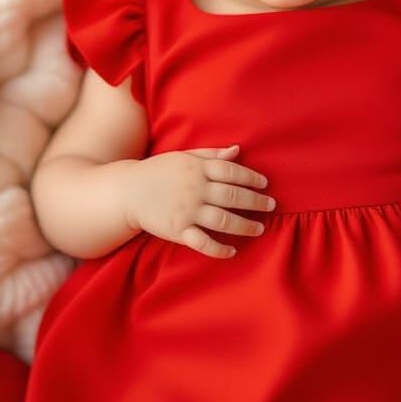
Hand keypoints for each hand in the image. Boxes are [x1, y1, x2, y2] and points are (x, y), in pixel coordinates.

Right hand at [125, 144, 275, 257]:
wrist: (128, 191)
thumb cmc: (159, 171)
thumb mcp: (184, 156)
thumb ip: (211, 155)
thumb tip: (237, 150)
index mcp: (197, 169)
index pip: (231, 171)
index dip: (251, 177)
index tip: (265, 184)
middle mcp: (196, 190)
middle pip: (232, 196)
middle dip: (255, 201)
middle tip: (272, 206)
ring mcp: (187, 211)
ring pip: (223, 220)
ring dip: (244, 225)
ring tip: (260, 228)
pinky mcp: (178, 231)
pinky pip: (202, 242)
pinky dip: (219, 248)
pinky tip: (233, 250)